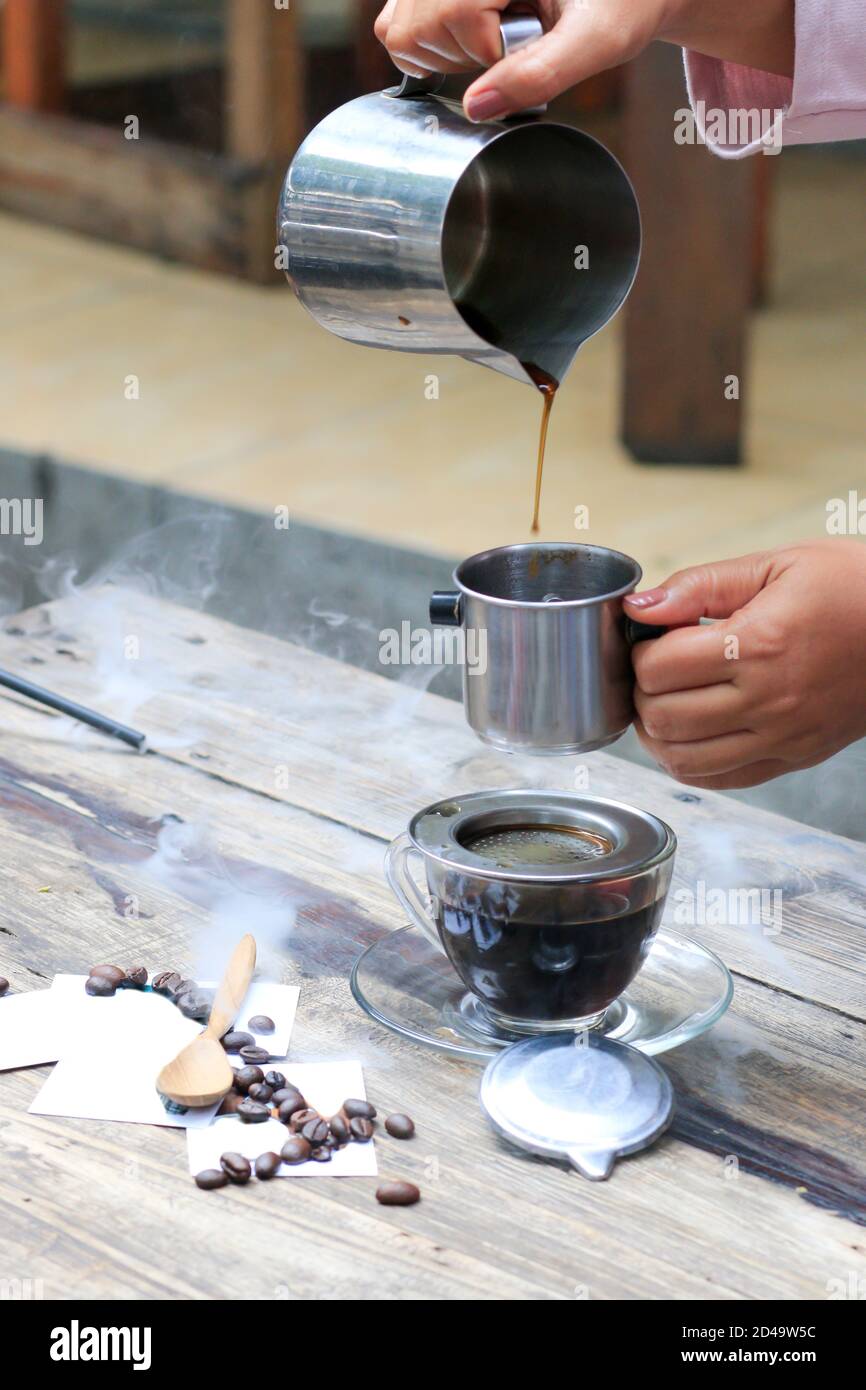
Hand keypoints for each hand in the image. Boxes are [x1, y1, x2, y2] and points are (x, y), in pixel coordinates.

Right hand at [374, 0, 793, 121]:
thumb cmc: (621, 4)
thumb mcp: (597, 40)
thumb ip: (540, 73)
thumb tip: (476, 108)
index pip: (453, 14)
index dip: (485, 48)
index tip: (526, 40)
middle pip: (412, 27)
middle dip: (460, 52)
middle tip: (510, 39)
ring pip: (397, 29)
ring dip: (445, 51)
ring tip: (496, 34)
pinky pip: (396, 26)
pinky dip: (426, 47)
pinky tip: (471, 37)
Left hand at [623, 540, 865, 788]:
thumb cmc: (852, 587)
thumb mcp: (777, 564)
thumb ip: (701, 584)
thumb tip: (640, 605)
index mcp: (758, 644)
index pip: (659, 668)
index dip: (641, 650)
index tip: (653, 636)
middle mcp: (768, 700)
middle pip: (662, 716)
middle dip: (643, 690)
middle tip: (657, 667)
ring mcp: (781, 737)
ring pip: (682, 758)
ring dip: (658, 731)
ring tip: (666, 700)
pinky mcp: (793, 758)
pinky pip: (719, 780)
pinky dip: (688, 762)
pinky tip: (689, 733)